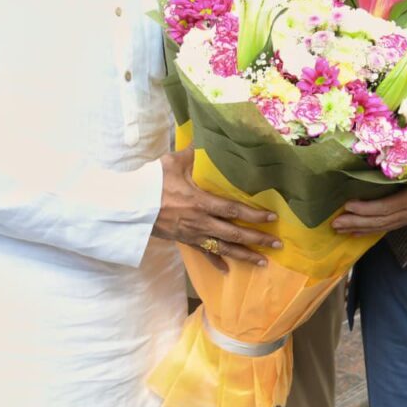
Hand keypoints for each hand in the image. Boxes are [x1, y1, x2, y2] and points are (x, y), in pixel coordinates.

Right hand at [152, 148, 281, 271]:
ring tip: (263, 263)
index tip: (271, 218)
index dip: (254, 215)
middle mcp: (200, 222)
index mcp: (200, 202)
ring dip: (244, 256)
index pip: (233, 210)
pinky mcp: (184, 241)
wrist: (129, 205)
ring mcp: (193, 235)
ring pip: (223, 248)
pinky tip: (227, 271)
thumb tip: (211, 135)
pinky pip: (204, 254)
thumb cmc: (152, 182)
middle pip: (234, 234)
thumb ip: (195, 152)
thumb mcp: (174, 162)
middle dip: (257, 240)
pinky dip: (216, 263)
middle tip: (277, 244)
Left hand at [332, 176, 406, 235]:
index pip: (389, 206)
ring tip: (340, 229)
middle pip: (383, 220)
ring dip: (361, 228)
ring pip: (384, 226)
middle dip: (358, 222)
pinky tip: (356, 231)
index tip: (349, 205)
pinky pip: (388, 227)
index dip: (369, 208)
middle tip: (335, 223)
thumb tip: (385, 149)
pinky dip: (371, 229)